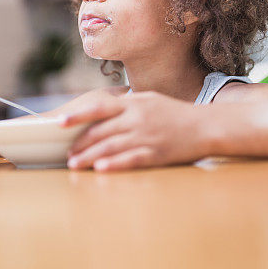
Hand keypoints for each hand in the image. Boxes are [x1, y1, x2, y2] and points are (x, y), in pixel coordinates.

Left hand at [60, 91, 212, 171]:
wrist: (207, 126)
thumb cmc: (176, 113)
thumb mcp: (150, 100)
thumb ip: (127, 104)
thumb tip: (104, 110)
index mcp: (134, 104)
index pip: (99, 108)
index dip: (78, 116)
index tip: (60, 123)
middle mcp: (137, 119)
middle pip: (101, 132)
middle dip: (80, 144)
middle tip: (66, 154)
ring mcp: (146, 136)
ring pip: (111, 147)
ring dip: (90, 157)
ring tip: (75, 165)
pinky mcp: (157, 153)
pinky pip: (131, 159)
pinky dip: (114, 164)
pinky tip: (101, 169)